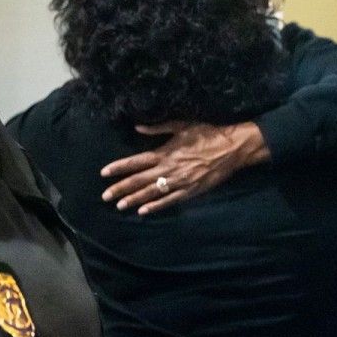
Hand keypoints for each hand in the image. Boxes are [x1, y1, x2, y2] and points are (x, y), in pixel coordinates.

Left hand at [100, 121, 269, 214]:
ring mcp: (180, 181)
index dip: (119, 168)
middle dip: (121, 188)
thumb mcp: (183, 126)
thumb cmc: (208, 133)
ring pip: (152, 192)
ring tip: (120, 206)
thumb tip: (137, 127)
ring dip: (134, 199)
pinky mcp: (191, 190)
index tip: (104, 173)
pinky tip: (144, 211)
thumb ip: (158, 128)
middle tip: (105, 196)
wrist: (232, 148)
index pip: (136, 162)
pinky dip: (156, 206)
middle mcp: (169, 168)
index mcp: (165, 152)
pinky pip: (170, 200)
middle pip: (139, 180)